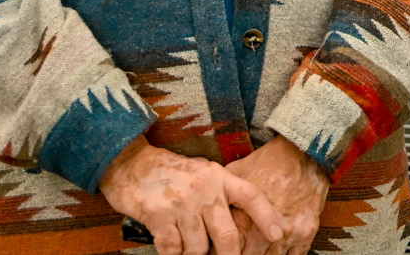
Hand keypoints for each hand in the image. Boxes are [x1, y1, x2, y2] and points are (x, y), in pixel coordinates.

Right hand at [100, 138, 284, 254]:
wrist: (131, 164)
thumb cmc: (171, 172)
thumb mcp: (203, 172)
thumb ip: (221, 192)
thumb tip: (241, 220)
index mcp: (218, 176)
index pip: (251, 196)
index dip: (268, 217)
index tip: (278, 236)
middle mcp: (204, 189)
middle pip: (227, 235)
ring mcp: (181, 203)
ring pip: (199, 248)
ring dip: (194, 254)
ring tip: (188, 247)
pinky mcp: (158, 216)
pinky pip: (173, 250)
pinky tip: (172, 248)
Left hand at [225, 137, 329, 254]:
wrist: (303, 151)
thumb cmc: (267, 162)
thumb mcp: (235, 176)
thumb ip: (219, 197)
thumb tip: (201, 210)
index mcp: (244, 220)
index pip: (227, 250)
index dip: (221, 250)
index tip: (221, 246)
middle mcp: (265, 232)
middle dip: (240, 254)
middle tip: (237, 247)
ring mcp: (288, 234)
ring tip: (255, 248)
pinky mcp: (306, 232)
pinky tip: (275, 251)